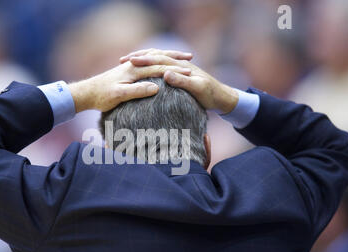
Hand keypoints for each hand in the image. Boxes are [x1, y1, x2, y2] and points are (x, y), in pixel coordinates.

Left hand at [68, 60, 191, 112]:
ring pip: (154, 59)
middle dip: (175, 59)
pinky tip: (163, 67)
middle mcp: (133, 66)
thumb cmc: (102, 96)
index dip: (175, 70)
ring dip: (168, 57)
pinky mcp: (128, 71)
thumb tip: (156, 87)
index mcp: (134, 71)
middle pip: (158, 59)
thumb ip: (137, 91)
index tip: (190, 73)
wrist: (87, 92)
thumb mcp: (119, 96)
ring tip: (182, 58)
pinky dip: (158, 62)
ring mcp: (131, 68)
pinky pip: (147, 64)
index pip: (159, 67)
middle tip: (191, 58)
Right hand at [121, 49, 238, 113]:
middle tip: (122, 59)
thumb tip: (166, 73)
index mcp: (181, 66)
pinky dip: (149, 70)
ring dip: (143, 61)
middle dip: (140, 57)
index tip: (129, 60)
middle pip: (156, 57)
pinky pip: (160, 71)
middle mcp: (179, 66)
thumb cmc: (212, 95)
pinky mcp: (179, 78)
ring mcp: (178, 71)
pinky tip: (142, 76)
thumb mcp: (198, 89)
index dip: (144, 59)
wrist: (224, 98)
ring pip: (157, 62)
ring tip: (128, 64)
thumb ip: (183, 82)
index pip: (159, 59)